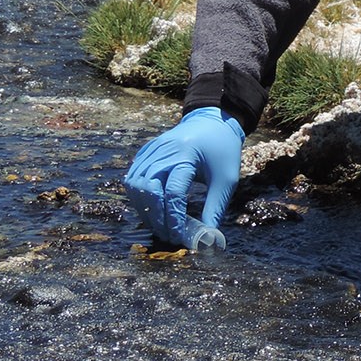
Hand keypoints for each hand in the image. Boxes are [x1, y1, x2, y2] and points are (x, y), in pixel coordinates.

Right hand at [123, 107, 243, 247]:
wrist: (214, 121)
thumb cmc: (222, 151)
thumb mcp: (226, 179)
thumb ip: (215, 208)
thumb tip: (207, 239)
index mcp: (187, 154)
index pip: (173, 192)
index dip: (173, 218)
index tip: (179, 236)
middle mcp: (165, 150)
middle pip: (149, 189)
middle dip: (156, 217)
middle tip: (167, 235)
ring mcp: (152, 149)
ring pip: (136, 184)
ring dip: (144, 208)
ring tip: (159, 225)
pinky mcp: (146, 151)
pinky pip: (133, 177)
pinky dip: (139, 196)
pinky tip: (151, 208)